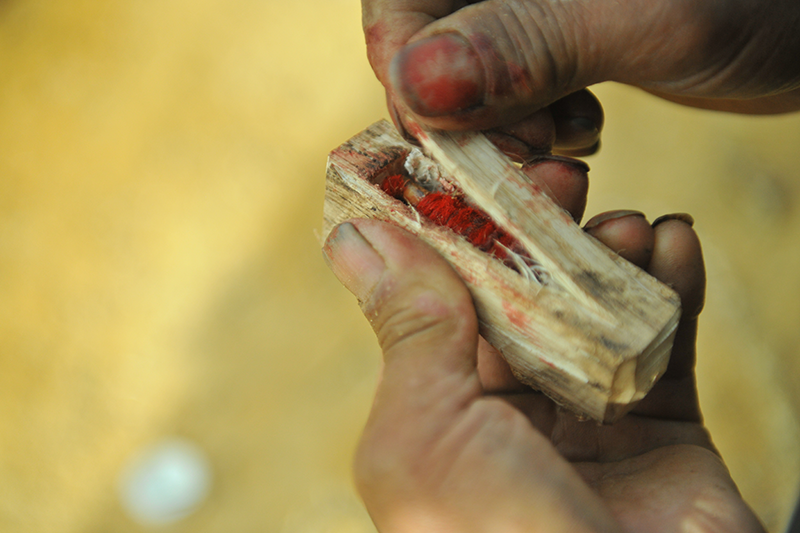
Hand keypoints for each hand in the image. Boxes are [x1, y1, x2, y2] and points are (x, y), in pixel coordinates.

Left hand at [323, 181, 764, 530]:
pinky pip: (668, 341)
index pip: (442, 299)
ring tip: (624, 222)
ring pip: (596, 307)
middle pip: (523, 294)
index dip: (455, 229)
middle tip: (558, 175)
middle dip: (540, 230)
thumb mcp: (427, 434)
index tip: (470, 163)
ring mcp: (587, 420)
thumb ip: (407, 333)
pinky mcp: (662, 430)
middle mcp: (507, 414)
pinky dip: (674, 285)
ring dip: (610, 253)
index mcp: (437, 414)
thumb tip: (356, 238)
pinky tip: (674, 238)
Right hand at [363, 0, 799, 139]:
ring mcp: (522, 4)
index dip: (410, 72)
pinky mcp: (547, 32)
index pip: (397, 1)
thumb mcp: (649, 15)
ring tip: (569, 136)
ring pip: (460, 72)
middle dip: (464, 111)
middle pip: (423, 39)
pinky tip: (578, 125)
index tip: (461, 135)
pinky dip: (527, 122)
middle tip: (533, 149)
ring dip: (499, 125)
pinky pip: (502, 85)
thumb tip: (414, 85)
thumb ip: (529, 43)